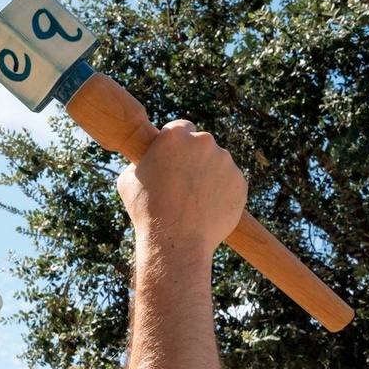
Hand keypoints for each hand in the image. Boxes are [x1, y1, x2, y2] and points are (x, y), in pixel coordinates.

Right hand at [117, 120, 245, 255]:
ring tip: (194, 202)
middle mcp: (204, 142)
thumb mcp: (129, 180)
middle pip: (202, 144)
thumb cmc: (147, 211)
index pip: (181, 127)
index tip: (174, 157)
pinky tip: (207, 209)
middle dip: (194, 159)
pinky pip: (230, 184)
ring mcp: (225, 162)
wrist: (176, 241)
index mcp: (175, 136)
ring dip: (209, 176)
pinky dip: (222, 193)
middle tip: (183, 184)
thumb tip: (149, 159)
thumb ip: (143, 161)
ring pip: (218, 164)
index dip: (176, 144)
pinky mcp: (240, 182)